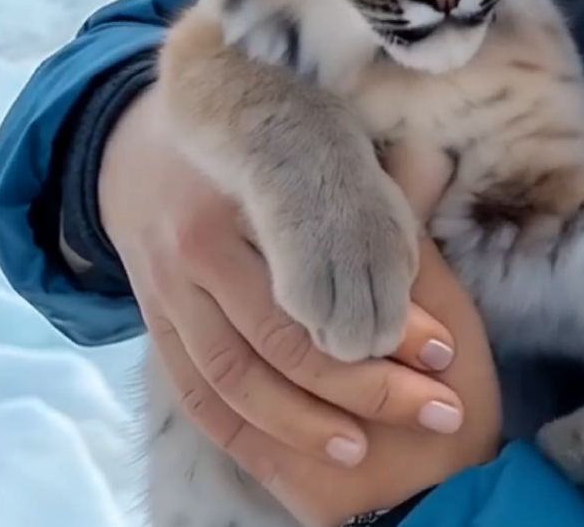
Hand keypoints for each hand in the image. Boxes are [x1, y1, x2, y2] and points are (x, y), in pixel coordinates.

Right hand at [99, 87, 500, 522]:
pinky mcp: (153, 319)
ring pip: (235, 377)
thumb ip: (366, 181)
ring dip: (303, 424)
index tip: (444, 349)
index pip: (326, 272)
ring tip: (362, 447)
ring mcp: (166, 287)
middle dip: (364, 385)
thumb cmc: (258, 133)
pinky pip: (193, 392)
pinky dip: (243, 432)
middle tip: (432, 407)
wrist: (140, 142)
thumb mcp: (315, 131)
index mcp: (246, 188)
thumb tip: (435, 199)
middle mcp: (199, 243)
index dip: (387, 319)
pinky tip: (293, 451)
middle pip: (283, 337)